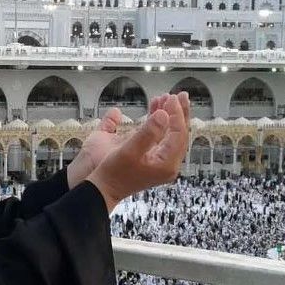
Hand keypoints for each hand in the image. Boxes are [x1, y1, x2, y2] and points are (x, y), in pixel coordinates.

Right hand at [87, 92, 189, 211]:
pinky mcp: (154, 160)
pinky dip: (160, 124)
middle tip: (180, 95)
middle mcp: (168, 164)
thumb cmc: (114, 173)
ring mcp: (162, 163)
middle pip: (179, 134)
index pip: (178, 134)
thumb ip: (148, 132)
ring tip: (167, 99)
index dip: (176, 114)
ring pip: (171, 135)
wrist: (103, 189)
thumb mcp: (129, 150)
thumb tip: (163, 115)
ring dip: (170, 117)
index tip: (172, 98)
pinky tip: (156, 111)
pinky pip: (162, 138)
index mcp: (166, 163)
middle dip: (179, 113)